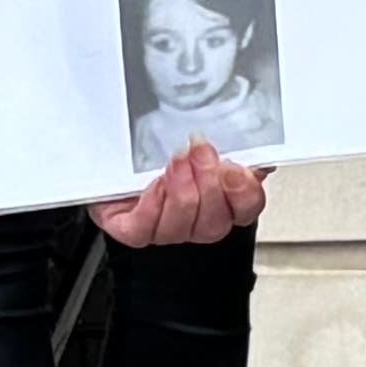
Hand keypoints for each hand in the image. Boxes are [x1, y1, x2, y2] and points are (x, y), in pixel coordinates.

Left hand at [93, 146, 269, 245]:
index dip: (244, 192)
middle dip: (209, 184)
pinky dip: (151, 205)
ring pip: (181, 226)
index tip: (235, 167)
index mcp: (220, 200)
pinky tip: (153, 184)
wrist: (111, 155)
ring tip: (176, 160)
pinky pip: (143, 230)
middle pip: (215, 222)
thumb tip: (254, 150)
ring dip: (181, 189)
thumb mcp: (197, 137)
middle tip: (200, 150)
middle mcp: (194, 220)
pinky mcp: (131, 230)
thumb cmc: (157, 149)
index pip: (246, 207)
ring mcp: (163, 230)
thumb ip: (230, 143)